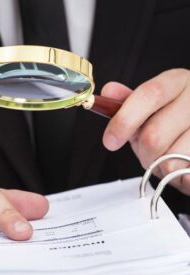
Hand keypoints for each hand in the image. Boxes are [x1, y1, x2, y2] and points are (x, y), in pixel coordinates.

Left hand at [101, 69, 189, 194]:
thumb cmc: (171, 120)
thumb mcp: (149, 109)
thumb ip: (128, 101)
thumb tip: (108, 91)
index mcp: (177, 82)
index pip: (149, 95)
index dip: (124, 120)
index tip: (110, 142)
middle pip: (154, 135)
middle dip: (144, 153)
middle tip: (148, 154)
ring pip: (171, 159)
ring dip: (162, 167)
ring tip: (169, 158)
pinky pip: (187, 174)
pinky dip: (179, 177)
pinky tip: (182, 166)